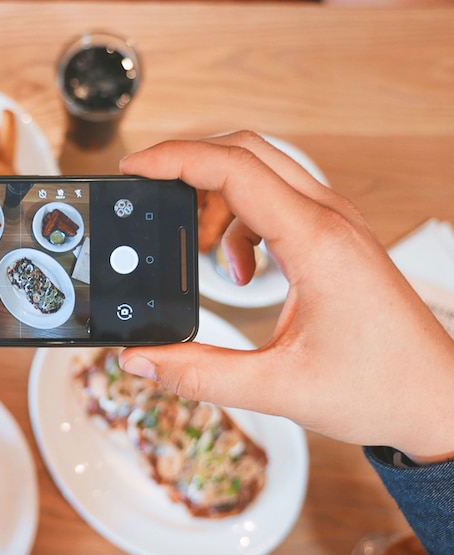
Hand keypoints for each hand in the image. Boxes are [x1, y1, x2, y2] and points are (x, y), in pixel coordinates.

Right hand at [119, 131, 453, 461]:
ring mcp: (336, 224)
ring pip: (262, 172)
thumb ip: (200, 374)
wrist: (437, 400)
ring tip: (196, 247)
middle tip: (149, 191)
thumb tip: (141, 359)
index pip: (235, 169)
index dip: (175, 159)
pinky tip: (241, 270)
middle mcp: (329, 220)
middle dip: (188, 164)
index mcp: (316, 242)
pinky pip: (276, 201)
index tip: (134, 168)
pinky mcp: (335, 239)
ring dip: (216, 195)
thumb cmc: (381, 388)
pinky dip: (241, 222)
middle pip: (246, 152)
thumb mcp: (277, 388)